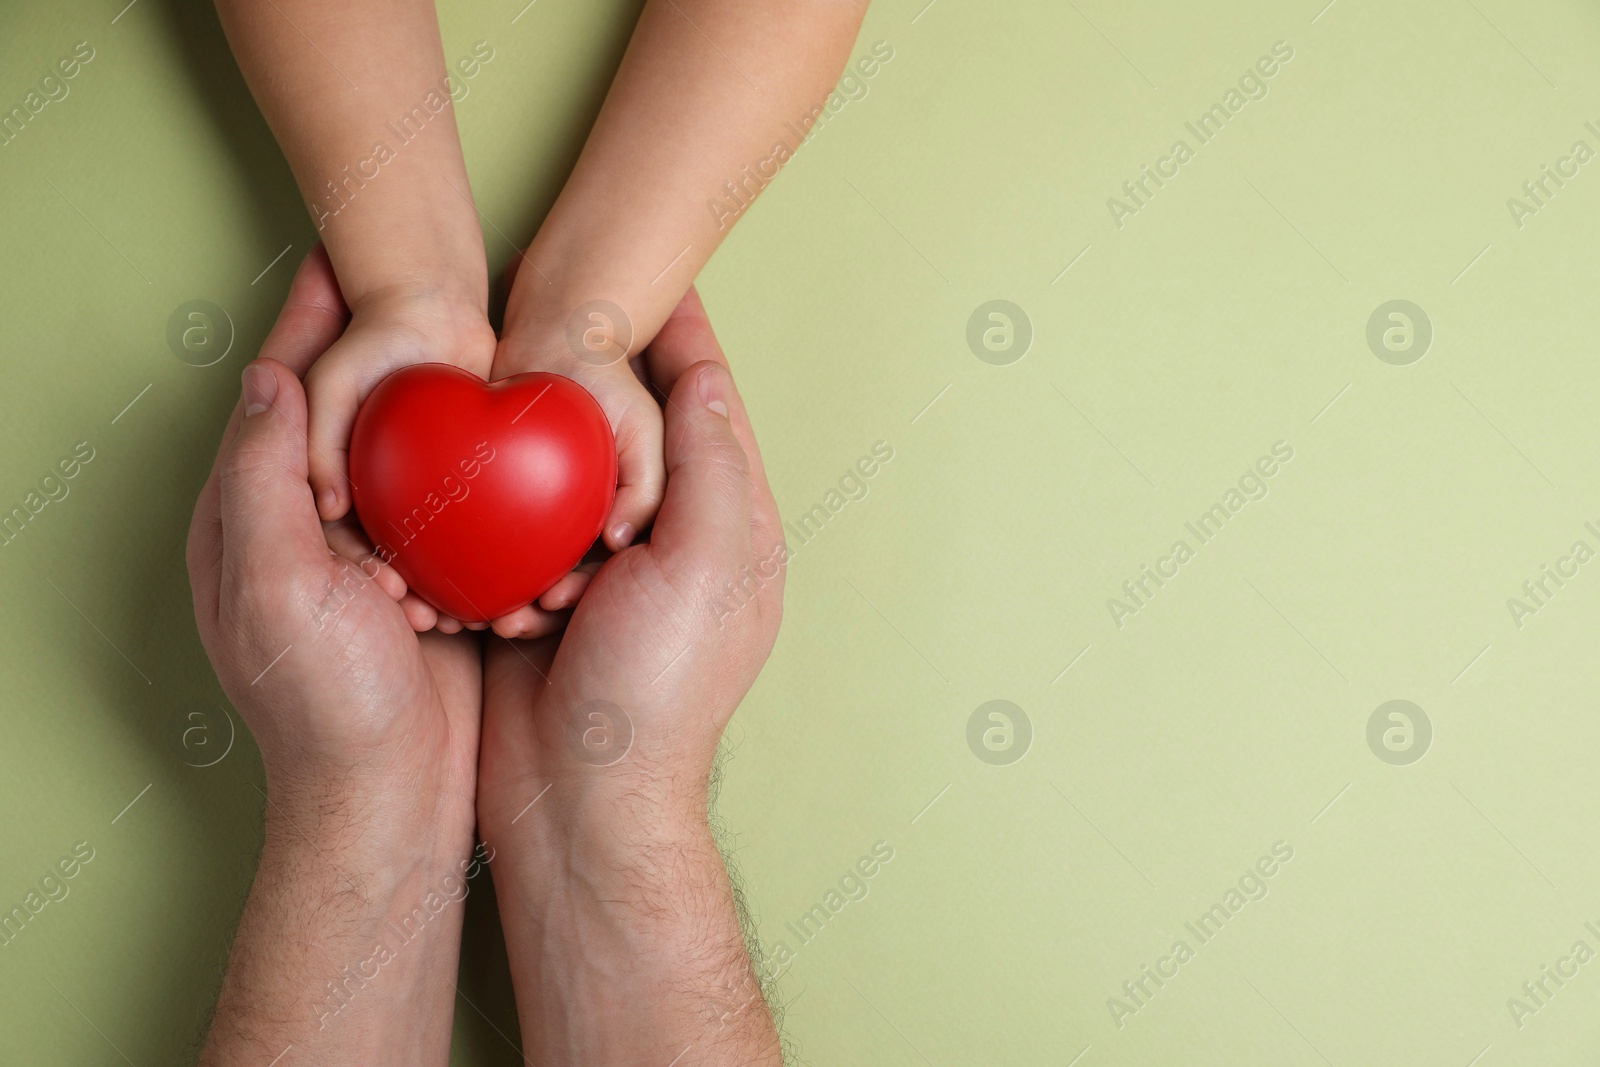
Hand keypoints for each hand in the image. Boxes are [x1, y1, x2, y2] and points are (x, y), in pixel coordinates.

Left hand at [188, 249, 483, 1063]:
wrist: (385, 799)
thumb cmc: (321, 702)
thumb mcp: (271, 584)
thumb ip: (261, 479)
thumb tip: (269, 377)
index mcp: (255, 518)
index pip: (278, 395)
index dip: (304, 324)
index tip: (339, 256)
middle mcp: (309, 529)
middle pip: (342, 412)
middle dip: (372, 343)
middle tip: (421, 281)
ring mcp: (371, 558)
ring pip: (402, 454)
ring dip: (432, 400)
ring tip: (476, 339)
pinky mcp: (426, 585)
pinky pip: (451, 509)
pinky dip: (476, 471)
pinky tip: (515, 438)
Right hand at [476, 288, 785, 1065]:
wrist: (582, 802)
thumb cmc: (658, 689)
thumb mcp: (709, 565)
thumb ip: (712, 464)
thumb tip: (705, 372)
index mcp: (723, 521)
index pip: (703, 400)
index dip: (677, 330)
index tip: (646, 263)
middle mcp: (666, 536)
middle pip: (633, 419)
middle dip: (599, 357)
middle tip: (550, 291)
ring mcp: (599, 564)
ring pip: (567, 461)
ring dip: (538, 417)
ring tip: (502, 347)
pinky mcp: (539, 591)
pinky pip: (514, 516)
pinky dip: (493, 486)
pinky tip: (462, 443)